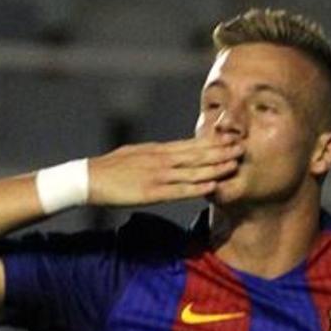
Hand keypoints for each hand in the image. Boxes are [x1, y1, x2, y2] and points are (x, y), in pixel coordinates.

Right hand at [87, 136, 241, 206]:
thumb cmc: (110, 169)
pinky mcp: (150, 192)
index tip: (231, 138)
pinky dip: (196, 188)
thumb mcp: (136, 154)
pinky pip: (178, 190)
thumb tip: (172, 155)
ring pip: (192, 171)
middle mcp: (160, 160)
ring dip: (215, 168)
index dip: (214, 142)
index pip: (191, 144)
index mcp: (157, 150)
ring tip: (234, 165)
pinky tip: (211, 187)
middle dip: (221, 151)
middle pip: (196, 154)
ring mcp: (156, 175)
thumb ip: (156, 155)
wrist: (88, 179)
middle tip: (242, 147)